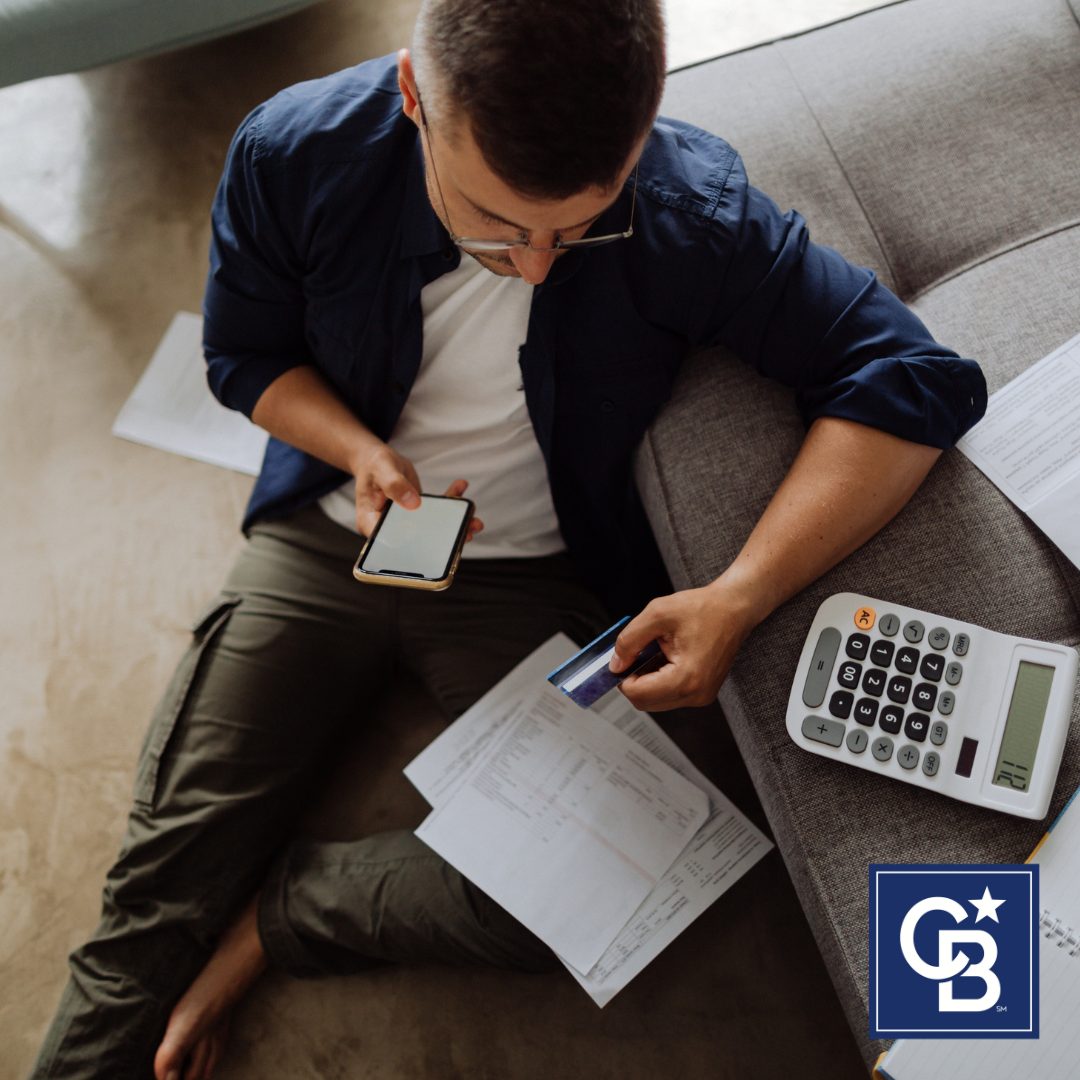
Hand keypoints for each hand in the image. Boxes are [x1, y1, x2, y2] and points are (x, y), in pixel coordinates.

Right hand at [349, 441, 482, 540]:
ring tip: (473, 519)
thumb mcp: (382, 469)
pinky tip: (461, 487)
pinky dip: (450, 501)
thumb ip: (394, 485)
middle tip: (467, 534)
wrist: (377, 460)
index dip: (414, 549)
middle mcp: (389, 529)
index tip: (439, 544)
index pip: (391, 544)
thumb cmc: (374, 465)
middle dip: (444, 539)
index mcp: (372, 524)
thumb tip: (413, 503)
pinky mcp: (417, 514)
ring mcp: (404, 523)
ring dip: (454, 524)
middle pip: (416, 541)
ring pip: (431, 529)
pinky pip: (436, 513)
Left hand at [610, 578, 762, 711]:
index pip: (638, 695)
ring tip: (657, 652)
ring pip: (656, 701)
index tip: (622, 659)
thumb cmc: (704, 608)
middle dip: (634, 679)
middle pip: (645, 702)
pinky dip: (659, 681)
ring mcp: (701, 696)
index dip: (622, 677)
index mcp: (687, 677)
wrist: (734, 608)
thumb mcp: (657, 614)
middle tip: (637, 653)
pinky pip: (670, 695)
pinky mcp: (703, 692)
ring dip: (647, 680)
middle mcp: (696, 693)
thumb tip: (615, 664)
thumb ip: (630, 640)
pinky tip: (666, 658)